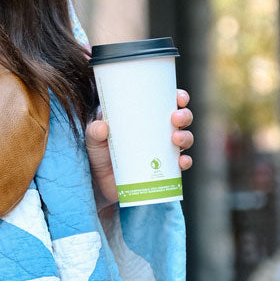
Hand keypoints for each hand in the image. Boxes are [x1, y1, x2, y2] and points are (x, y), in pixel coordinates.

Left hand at [86, 88, 193, 208]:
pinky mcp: (164, 169)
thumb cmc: (98, 153)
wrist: (99, 183)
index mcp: (144, 116)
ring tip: (176, 139)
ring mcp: (163, 150)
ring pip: (184, 139)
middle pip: (181, 119)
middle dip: (184, 116)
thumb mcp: (94, 139)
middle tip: (175, 119)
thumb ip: (94, 131)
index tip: (179, 98)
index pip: (167, 102)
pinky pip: (181, 164)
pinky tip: (182, 161)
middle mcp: (158, 131)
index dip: (179, 97)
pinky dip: (185, 162)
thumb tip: (102, 127)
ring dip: (186, 137)